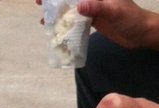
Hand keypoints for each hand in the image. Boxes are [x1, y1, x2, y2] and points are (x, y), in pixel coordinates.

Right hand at [34, 0, 158, 47]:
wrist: (139, 33)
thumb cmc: (130, 18)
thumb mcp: (113, 11)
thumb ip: (96, 7)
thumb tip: (78, 6)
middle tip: (38, 3)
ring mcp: (92, 6)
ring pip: (71, 6)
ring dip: (57, 11)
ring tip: (43, 19)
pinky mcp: (92, 18)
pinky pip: (75, 18)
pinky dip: (65, 22)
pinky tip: (55, 28)